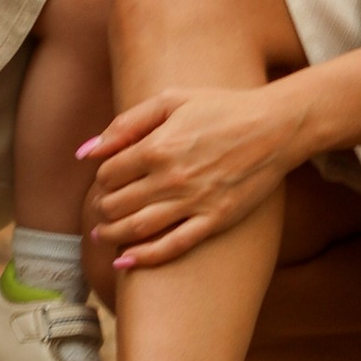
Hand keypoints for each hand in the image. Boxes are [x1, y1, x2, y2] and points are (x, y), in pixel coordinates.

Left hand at [83, 80, 311, 271]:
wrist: (275, 127)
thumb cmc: (221, 108)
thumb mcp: (171, 100)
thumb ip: (125, 124)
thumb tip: (86, 152)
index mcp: (158, 146)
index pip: (109, 173)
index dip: (102, 177)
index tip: (107, 179)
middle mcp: (172, 177)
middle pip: (117, 203)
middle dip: (102, 208)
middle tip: (101, 209)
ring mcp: (194, 202)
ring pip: (137, 228)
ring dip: (113, 235)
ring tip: (104, 235)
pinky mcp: (215, 220)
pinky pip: (173, 246)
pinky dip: (145, 257)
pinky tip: (126, 260)